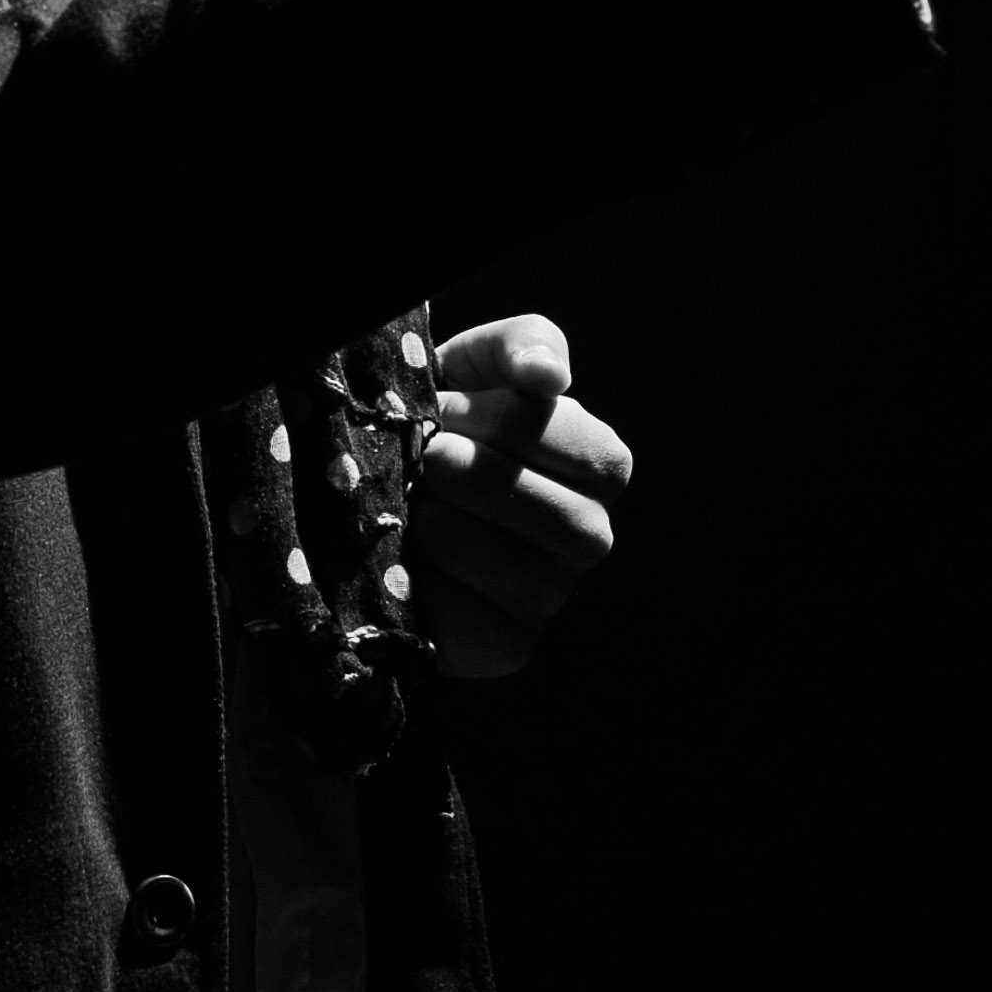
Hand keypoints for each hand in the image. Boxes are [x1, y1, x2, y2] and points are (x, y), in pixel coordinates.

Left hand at [407, 315, 633, 680]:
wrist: (390, 491)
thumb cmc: (449, 420)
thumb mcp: (481, 366)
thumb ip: (523, 345)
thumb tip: (550, 376)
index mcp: (601, 465)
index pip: (563, 437)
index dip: (494, 420)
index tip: (450, 410)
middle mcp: (592, 536)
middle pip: (529, 500)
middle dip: (459, 469)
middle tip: (425, 459)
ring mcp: (552, 598)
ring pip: (487, 556)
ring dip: (431, 520)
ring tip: (414, 505)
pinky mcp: (507, 647)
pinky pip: (460, 616)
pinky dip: (419, 579)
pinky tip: (409, 559)